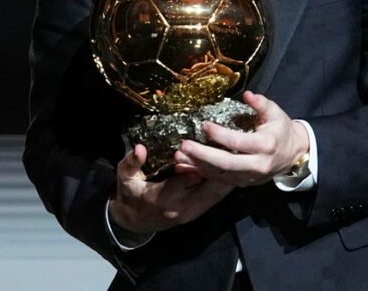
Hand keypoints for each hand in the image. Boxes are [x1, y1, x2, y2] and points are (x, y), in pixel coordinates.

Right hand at [108, 144, 233, 233]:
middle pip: (207, 188)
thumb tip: (139, 149)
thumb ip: (131, 163)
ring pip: (215, 195)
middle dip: (221, 168)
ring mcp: (191, 213)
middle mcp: (181, 208)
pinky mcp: (197, 213)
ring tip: (242, 156)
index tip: (211, 144)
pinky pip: (215, 199)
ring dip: (228, 177)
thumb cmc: (131, 194)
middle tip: (236, 148)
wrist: (134, 222)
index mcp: (162, 198)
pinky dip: (225, 185)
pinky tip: (236, 171)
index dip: (197, 163)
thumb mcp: (125, 178)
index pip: (185, 180)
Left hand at [173, 91, 309, 187]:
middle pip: (226, 163)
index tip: (204, 125)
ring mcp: (249, 177)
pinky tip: (186, 166)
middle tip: (184, 145)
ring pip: (220, 174)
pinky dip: (201, 173)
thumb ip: (261, 104)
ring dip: (197, 166)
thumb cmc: (281, 130)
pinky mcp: (243, 183)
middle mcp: (257, 165)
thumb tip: (248, 94)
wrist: (293, 155)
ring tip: (179, 155)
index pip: (238, 142)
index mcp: (265, 145)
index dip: (220, 135)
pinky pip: (219, 180)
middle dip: (203, 155)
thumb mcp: (275, 113)